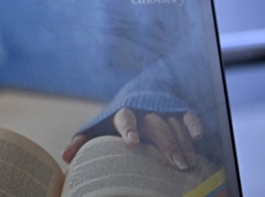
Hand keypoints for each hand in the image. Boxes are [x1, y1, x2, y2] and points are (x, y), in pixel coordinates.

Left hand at [62, 107, 202, 170]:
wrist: (133, 98)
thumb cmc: (112, 123)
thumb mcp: (97, 130)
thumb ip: (82, 141)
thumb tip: (66, 156)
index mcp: (120, 113)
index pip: (124, 118)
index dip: (128, 129)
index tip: (132, 143)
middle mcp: (142, 110)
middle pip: (155, 125)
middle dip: (166, 144)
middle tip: (176, 165)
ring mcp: (161, 110)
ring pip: (173, 124)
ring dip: (181, 143)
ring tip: (188, 165)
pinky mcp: (176, 110)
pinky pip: (187, 115)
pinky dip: (192, 123)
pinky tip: (198, 137)